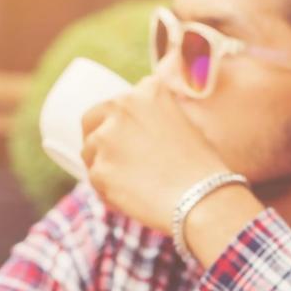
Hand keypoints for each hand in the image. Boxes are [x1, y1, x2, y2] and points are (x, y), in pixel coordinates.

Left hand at [80, 77, 232, 233]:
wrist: (201, 198)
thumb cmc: (201, 166)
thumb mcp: (186, 122)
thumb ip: (157, 114)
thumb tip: (140, 127)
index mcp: (146, 92)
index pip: (117, 103)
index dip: (119, 121)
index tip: (129, 139)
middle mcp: (121, 108)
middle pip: (91, 120)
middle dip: (99, 138)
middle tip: (115, 159)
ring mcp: (105, 138)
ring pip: (89, 152)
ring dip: (103, 165)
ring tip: (131, 183)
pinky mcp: (98, 169)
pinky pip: (94, 179)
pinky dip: (107, 189)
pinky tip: (131, 196)